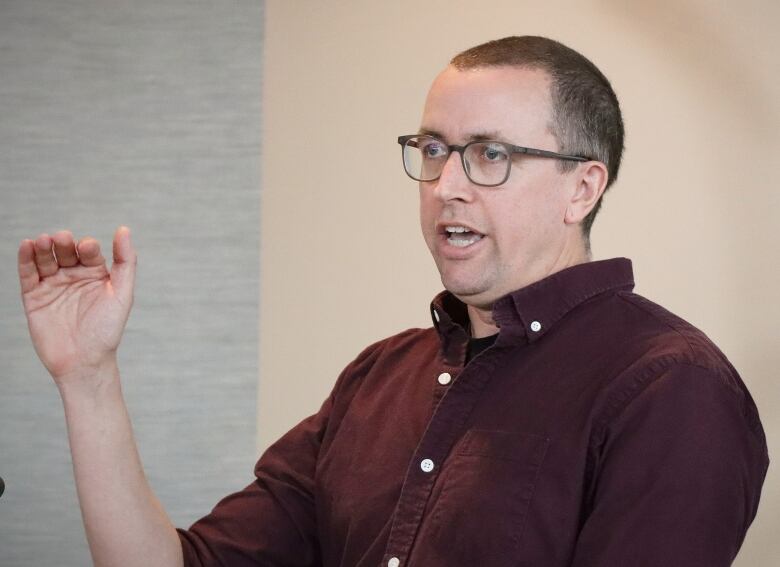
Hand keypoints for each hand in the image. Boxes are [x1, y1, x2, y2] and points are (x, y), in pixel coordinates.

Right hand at [18, 227, 136, 383]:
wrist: (84, 361)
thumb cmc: (107, 330)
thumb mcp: (122, 294)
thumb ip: (125, 262)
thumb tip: (124, 229)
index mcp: (96, 274)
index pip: (89, 251)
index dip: (87, 247)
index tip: (88, 247)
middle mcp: (74, 276)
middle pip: (66, 252)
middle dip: (63, 244)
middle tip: (62, 238)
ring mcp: (53, 285)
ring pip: (46, 259)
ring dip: (44, 248)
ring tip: (44, 240)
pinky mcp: (34, 297)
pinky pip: (28, 274)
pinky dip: (26, 259)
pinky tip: (27, 246)